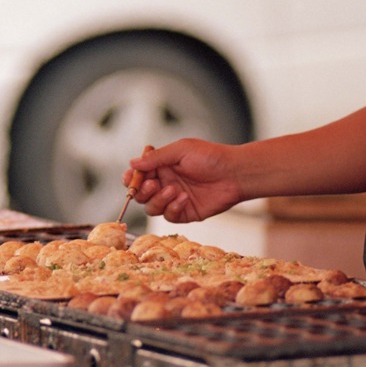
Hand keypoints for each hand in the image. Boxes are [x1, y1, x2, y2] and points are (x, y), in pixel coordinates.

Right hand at [122, 138, 243, 222]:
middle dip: (142, 192)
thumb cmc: (211, 157)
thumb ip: (156, 158)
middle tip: (152, 185)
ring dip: (158, 200)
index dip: (131, 178)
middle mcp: (165, 183)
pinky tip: (184, 198)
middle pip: (140, 194)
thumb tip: (133, 163)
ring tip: (174, 190)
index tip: (131, 178)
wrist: (235, 173)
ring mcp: (173, 199)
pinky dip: (172, 208)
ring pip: (151, 208)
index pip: (138, 175)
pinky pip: (168, 216)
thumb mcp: (181, 150)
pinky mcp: (184, 212)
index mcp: (162, 167)